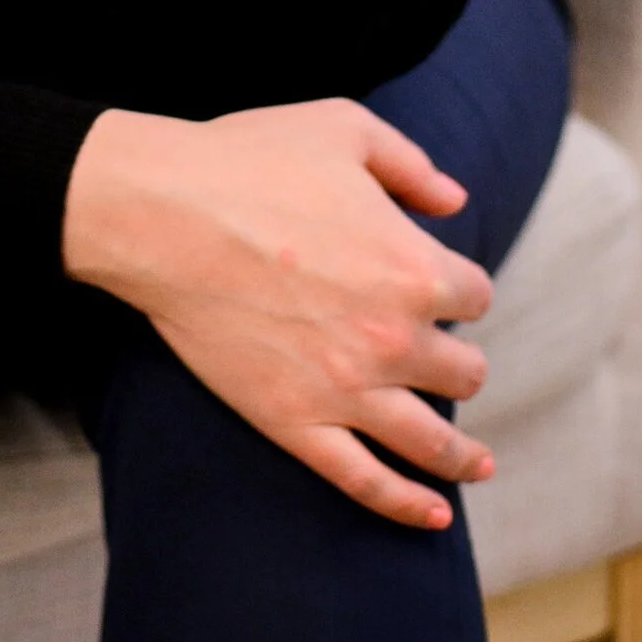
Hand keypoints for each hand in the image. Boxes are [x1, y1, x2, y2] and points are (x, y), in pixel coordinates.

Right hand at [62, 100, 497, 529]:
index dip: (457, 285)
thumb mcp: (342, 127)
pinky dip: (407, 504)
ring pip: (432, 440)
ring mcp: (346, 389)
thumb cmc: (249, 160)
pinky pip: (366, 481)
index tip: (436, 282)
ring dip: (463, 454)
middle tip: (437, 352)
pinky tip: (434, 513)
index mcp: (413, 266)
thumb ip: (410, 163)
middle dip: (458, 358)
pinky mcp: (295, 422)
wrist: (162, 211)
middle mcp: (394, 338)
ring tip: (478, 463)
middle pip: (463, 369)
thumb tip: (455, 201)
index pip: (473, 294)